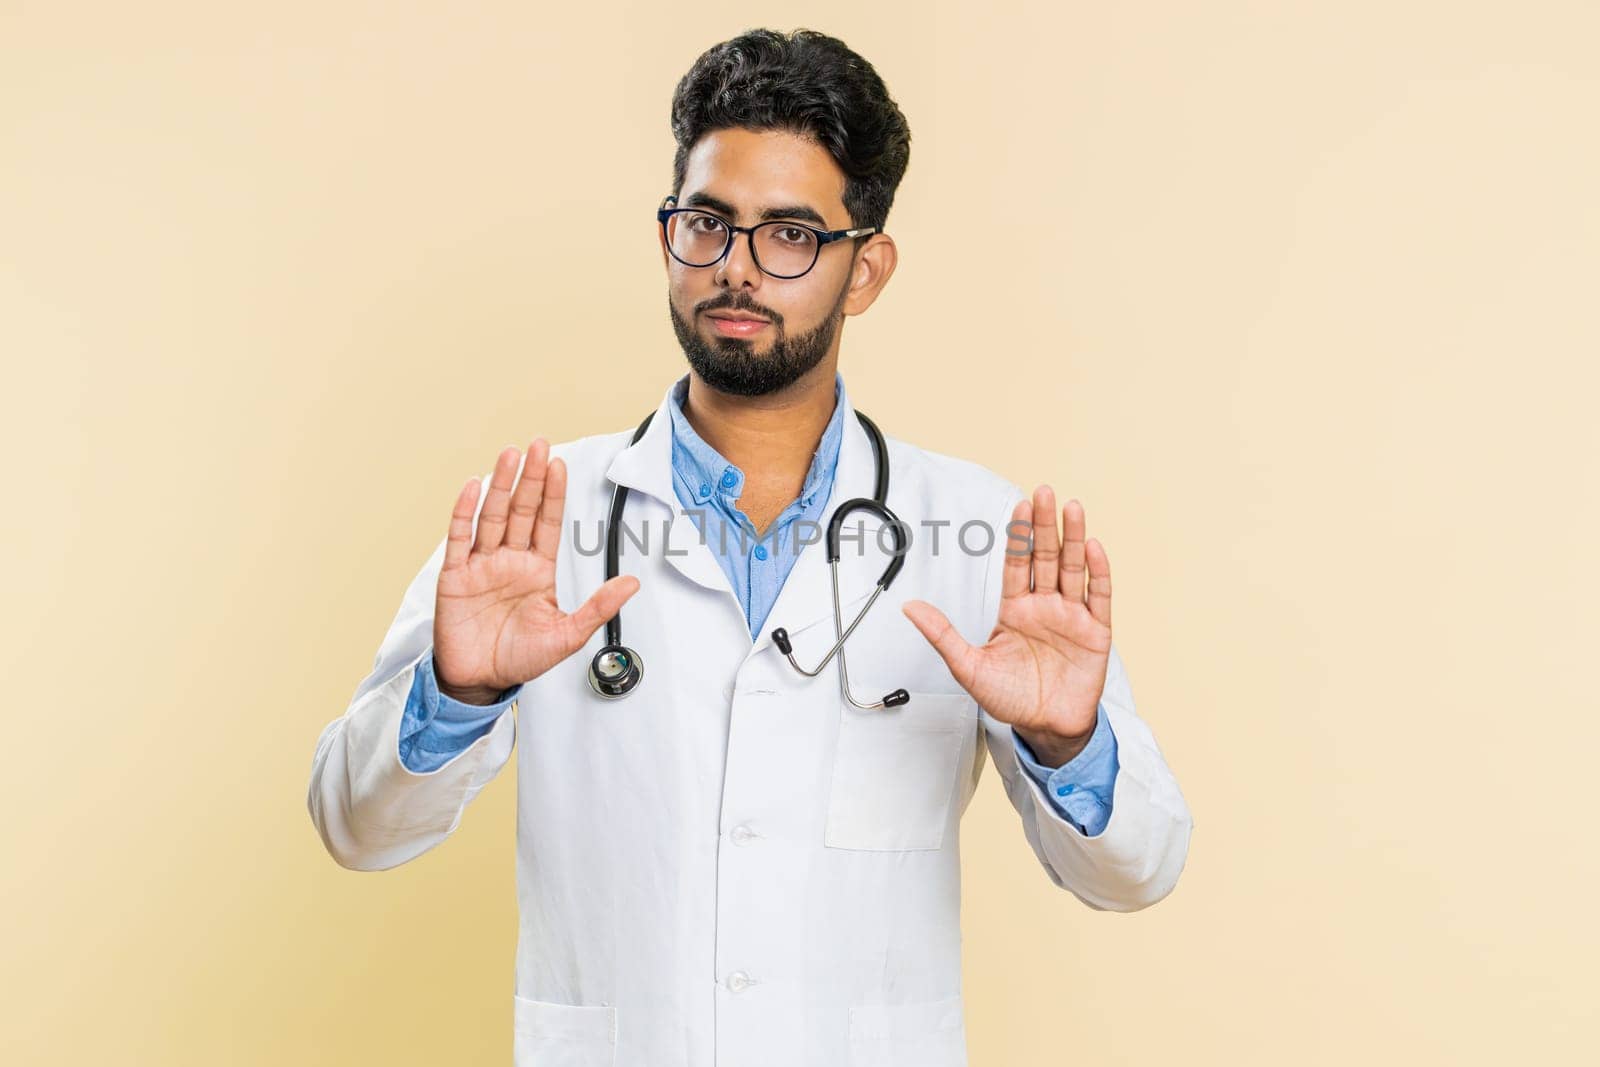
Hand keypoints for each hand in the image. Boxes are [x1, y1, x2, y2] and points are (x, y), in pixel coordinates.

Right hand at [432, 440, 639, 701]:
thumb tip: (633, 583)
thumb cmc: (520, 659)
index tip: (560, 465)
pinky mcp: (455, 576)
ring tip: (512, 455)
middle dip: (532, 478)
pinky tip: (474, 487)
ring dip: (502, 485)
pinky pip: (460, 538)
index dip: (554, 494)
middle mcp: (510, 561)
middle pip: (522, 511)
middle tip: (540, 445)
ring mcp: (481, 565)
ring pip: (493, 516)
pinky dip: (465, 511)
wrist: (480, 681)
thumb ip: (598, 608)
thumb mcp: (567, 635)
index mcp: (537, 570)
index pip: (548, 523)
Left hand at [901, 485, 1111, 765]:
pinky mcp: (1095, 633)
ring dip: (1073, 539)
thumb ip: (942, 634)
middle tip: (1044, 493)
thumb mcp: (968, 667)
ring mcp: (1071, 617)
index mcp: (1015, 610)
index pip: (1017, 564)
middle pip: (1046, 557)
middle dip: (1044, 525)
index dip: (1019, 536)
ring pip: (1072, 569)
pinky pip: (1097, 597)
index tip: (1019, 506)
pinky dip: (1097, 572)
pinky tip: (1093, 547)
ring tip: (1072, 508)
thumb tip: (909, 607)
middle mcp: (1044, 607)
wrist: (1044, 728)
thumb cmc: (1009, 698)